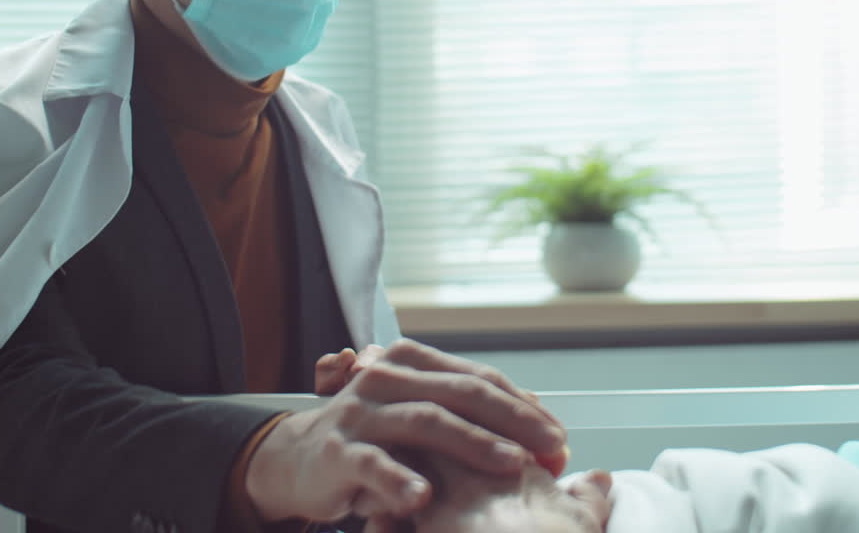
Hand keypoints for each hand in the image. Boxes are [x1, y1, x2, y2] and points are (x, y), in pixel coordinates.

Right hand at [317, 345, 567, 475]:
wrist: (300, 460)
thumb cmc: (377, 438)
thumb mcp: (422, 417)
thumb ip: (471, 416)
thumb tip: (541, 426)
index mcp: (412, 361)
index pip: (479, 378)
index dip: (522, 407)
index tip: (558, 437)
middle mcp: (386, 377)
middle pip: (461, 392)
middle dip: (513, 421)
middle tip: (551, 448)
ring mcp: (360, 413)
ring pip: (426, 421)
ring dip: (474, 443)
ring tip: (512, 464)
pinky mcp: (336, 452)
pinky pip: (373, 464)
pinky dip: (400, 480)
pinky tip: (424, 497)